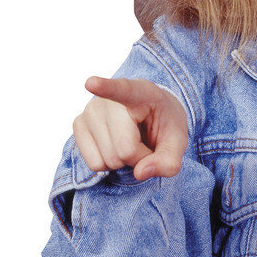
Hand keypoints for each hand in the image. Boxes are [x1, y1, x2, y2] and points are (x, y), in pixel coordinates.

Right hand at [72, 76, 187, 180]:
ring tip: (129, 140)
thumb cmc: (163, 125)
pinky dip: (108, 164)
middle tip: (144, 142)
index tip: (91, 83)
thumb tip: (140, 173)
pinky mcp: (78, 124)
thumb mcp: (177, 142)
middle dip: (139, 157)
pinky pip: (94, 164)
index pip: (122, 90)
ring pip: (109, 160)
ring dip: (124, 161)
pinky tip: (114, 145)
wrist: (148, 114)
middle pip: (125, 149)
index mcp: (140, 92)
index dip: (106, 87)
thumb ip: (169, 161)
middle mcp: (109, 99)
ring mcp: (90, 110)